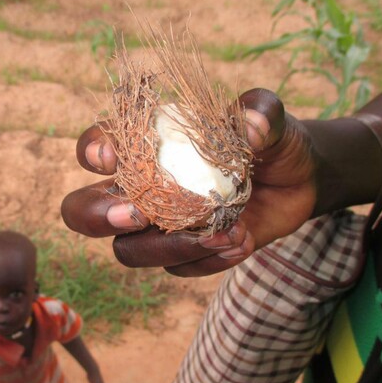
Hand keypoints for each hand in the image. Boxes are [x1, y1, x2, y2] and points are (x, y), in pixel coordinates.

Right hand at [61, 88, 316, 275]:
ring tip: (226, 232)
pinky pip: (177, 269)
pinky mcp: (184, 253)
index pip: (98, 144)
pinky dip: (207, 261)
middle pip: (83, 210)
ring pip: (128, 251)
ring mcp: (158, 226)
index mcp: (146, 146)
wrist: (298, 182)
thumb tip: (250, 131)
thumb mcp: (270, 120)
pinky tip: (243, 241)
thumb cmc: (270, 141)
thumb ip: (261, 113)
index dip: (91, 151)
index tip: (110, 157)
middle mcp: (140, 188)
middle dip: (97, 216)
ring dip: (169, 248)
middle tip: (137, 215)